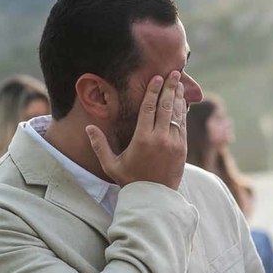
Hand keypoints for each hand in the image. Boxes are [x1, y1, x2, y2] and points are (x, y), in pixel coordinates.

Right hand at [86, 71, 186, 189]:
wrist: (154, 198)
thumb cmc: (130, 181)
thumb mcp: (110, 165)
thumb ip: (99, 145)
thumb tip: (88, 127)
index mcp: (142, 139)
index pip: (149, 109)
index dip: (153, 91)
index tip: (157, 78)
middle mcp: (160, 139)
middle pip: (165, 107)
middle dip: (170, 88)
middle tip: (174, 73)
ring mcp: (174, 143)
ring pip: (177, 114)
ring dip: (178, 97)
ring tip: (179, 83)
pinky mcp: (183, 149)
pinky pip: (183, 125)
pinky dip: (182, 112)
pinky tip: (182, 102)